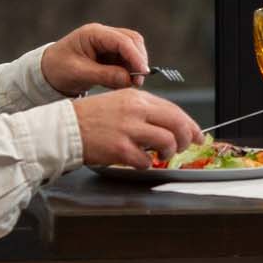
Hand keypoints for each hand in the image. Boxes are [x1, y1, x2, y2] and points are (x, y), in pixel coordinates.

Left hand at [43, 22, 150, 95]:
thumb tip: (130, 80)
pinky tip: (126, 82)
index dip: (135, 56)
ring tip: (133, 84)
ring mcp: (107, 44)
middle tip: (139, 81)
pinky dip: (130, 70)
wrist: (46, 73)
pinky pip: (127, 60)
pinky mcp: (110, 54)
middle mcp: (103, 35)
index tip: (143, 72)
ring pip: (132, 50)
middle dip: (138, 60)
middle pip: (132, 41)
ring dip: (135, 66)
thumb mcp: (79, 74)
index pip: (122, 40)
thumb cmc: (57, 70)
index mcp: (92, 33)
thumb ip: (105, 76)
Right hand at [72, 89, 200, 168]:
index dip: (190, 125)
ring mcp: (128, 129)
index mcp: (137, 98)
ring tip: (162, 155)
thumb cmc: (91, 117)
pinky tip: (139, 161)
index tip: (197, 134)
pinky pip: (145, 160)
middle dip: (187, 139)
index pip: (175, 110)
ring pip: (167, 141)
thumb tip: (169, 124)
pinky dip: (146, 164)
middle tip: (184, 147)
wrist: (65, 128)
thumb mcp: (120, 103)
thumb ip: (144, 111)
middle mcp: (135, 111)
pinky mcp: (120, 149)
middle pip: (177, 124)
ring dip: (169, 152)